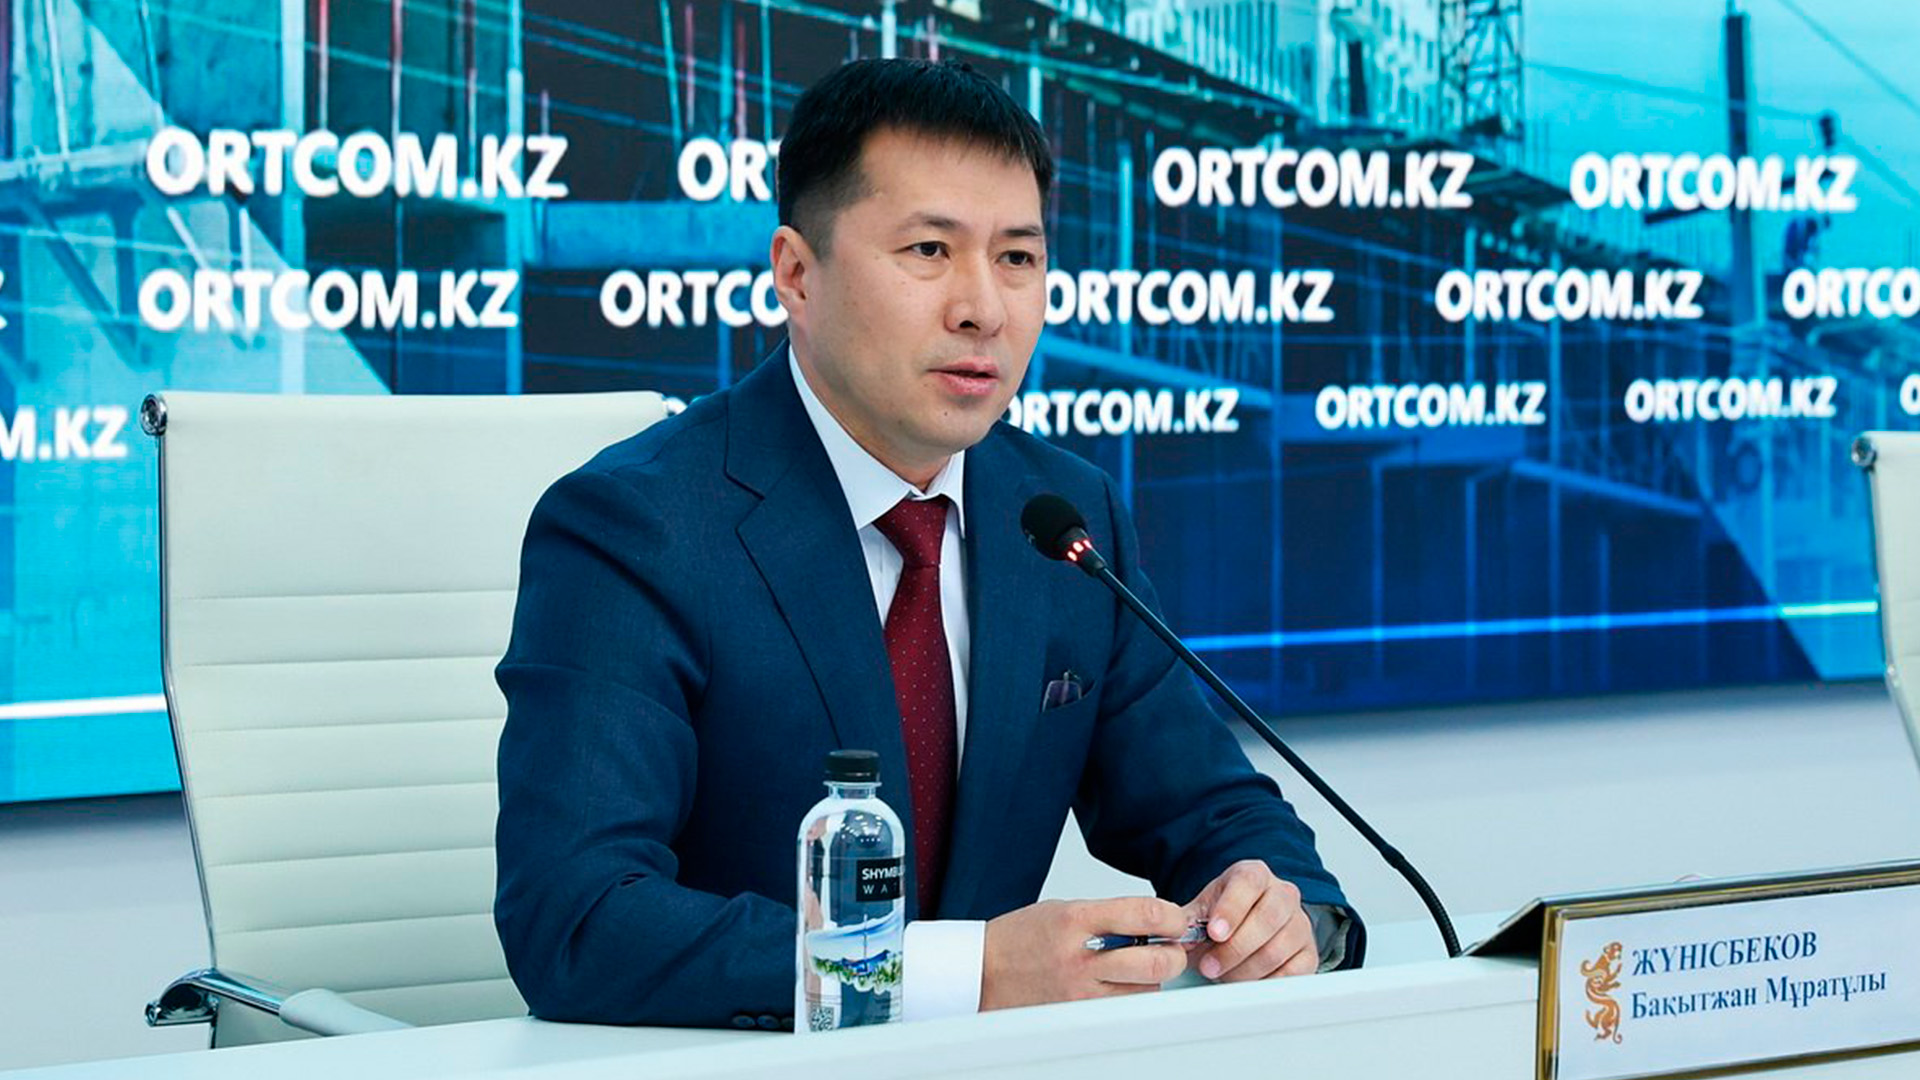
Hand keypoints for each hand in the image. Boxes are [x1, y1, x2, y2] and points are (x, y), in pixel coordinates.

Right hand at [981, 897, 1190, 1009]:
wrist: (984, 971)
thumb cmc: (1022, 938)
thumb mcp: (1065, 910)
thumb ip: (1108, 915)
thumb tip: (1153, 922)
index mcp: (1078, 919)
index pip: (1146, 914)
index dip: (1172, 918)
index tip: (1175, 920)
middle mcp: (1082, 957)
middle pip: (1156, 960)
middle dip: (1174, 954)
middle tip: (1170, 948)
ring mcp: (1081, 990)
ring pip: (1146, 989)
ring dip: (1151, 977)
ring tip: (1133, 966)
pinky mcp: (1080, 1013)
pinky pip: (1124, 1007)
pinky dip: (1130, 996)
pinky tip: (1116, 984)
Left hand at [1181, 860, 1316, 982]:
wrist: (1252, 919)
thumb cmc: (1226, 913)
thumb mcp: (1203, 908)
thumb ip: (1187, 920)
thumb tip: (1174, 937)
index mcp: (1254, 875)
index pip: (1247, 884)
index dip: (1230, 909)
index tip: (1214, 932)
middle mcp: (1283, 894)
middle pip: (1267, 919)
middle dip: (1234, 948)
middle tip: (1209, 966)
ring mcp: (1299, 923)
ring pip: (1278, 949)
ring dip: (1246, 969)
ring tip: (1222, 976)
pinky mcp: (1308, 952)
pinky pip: (1294, 972)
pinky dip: (1267, 982)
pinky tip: (1247, 982)